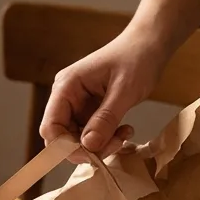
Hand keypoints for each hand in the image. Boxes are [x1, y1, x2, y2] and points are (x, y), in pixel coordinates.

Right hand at [39, 28, 164, 161]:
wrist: (149, 45)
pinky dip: (107, 139)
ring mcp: (78, 106)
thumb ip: (106, 119)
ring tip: (124, 134)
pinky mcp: (90, 112)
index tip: (92, 154)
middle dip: (87, 148)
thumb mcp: (124, 90)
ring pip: (78, 140)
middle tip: (115, 144)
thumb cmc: (137, 58)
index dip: (66, 147)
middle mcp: (67, 98)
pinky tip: (124, 130)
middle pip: (62, 138)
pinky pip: (91, 135)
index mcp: (66, 87)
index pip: (50, 127)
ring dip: (100, 145)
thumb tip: (88, 146)